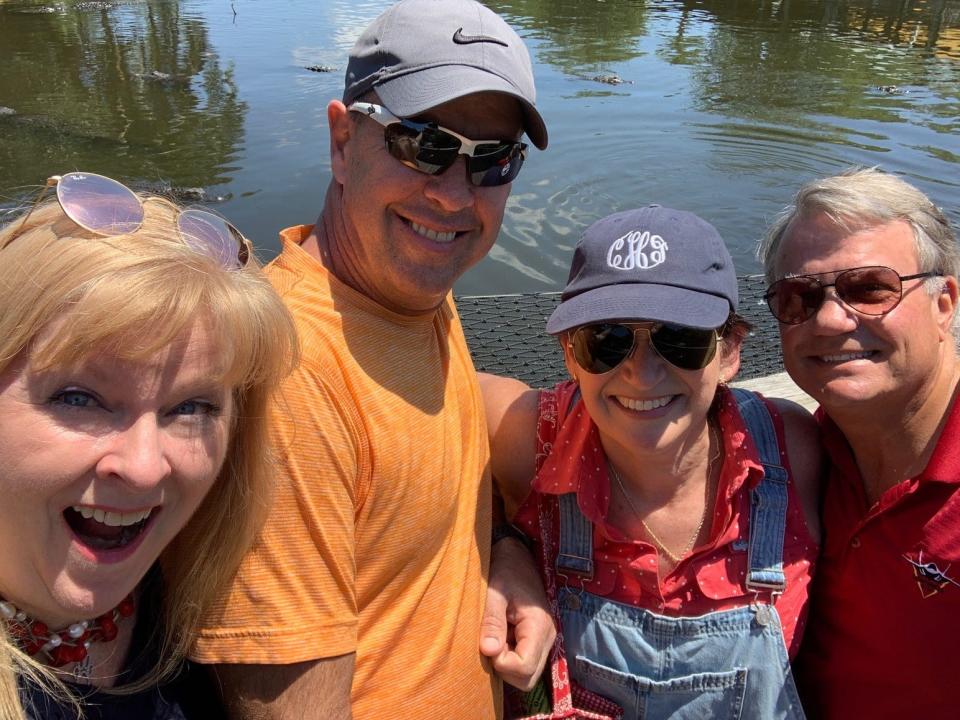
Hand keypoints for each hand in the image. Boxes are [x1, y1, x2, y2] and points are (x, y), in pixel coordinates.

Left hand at [479, 537, 555, 690]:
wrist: (516, 554)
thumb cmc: (505, 569)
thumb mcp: (494, 592)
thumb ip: (492, 621)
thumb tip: (489, 651)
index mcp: (538, 626)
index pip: (524, 668)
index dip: (501, 664)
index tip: (486, 645)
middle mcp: (547, 637)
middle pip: (527, 678)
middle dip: (504, 670)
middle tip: (488, 644)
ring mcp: (543, 640)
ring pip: (526, 675)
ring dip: (505, 665)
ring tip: (493, 638)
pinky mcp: (535, 639)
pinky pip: (524, 662)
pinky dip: (508, 658)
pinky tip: (498, 637)